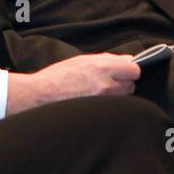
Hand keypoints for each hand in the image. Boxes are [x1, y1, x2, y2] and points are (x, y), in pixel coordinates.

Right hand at [6, 54, 139, 115]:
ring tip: (99, 94)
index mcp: (101, 67)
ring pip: (122, 99)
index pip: (134, 70)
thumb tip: (128, 59)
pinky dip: (108, 107)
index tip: (123, 72)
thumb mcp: (82, 60)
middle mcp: (105, 84)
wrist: (39, 95)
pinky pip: (112, 109)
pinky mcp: (98, 114)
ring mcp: (102, 101)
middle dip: (123, 84)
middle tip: (109, 83)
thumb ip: (107, 59)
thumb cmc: (58, 76)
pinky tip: (95, 104)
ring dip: (116, 96)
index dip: (129, 70)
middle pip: (131, 86)